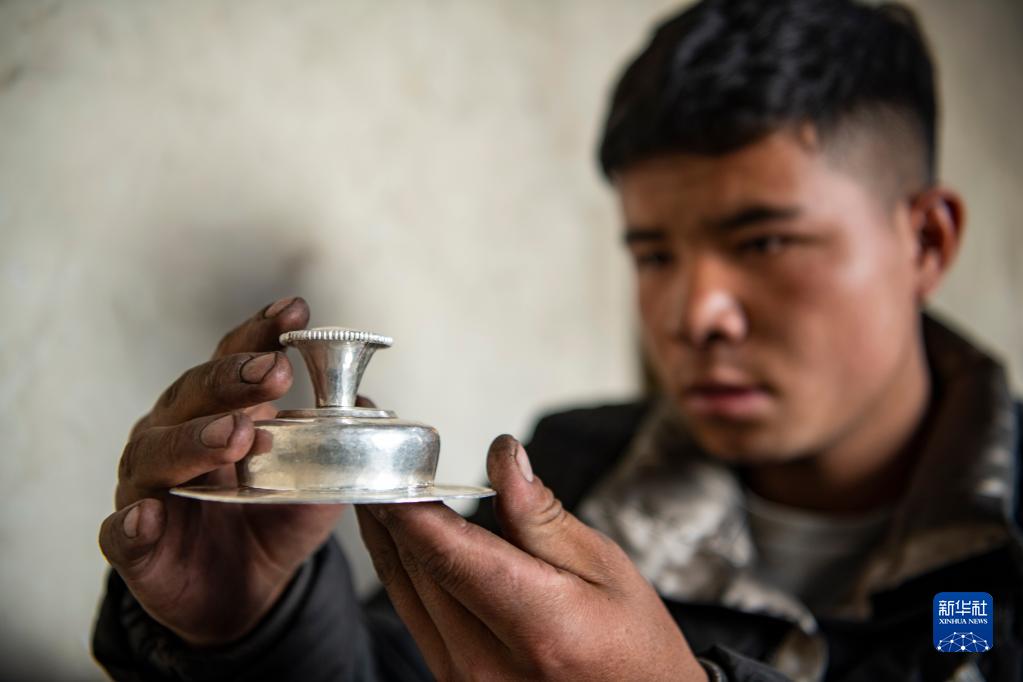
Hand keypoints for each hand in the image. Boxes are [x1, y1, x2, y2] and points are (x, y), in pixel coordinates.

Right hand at [98, 297, 345, 646]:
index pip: (233, 360)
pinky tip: (148, 515)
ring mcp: (148, 489)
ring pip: (156, 454)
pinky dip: (132, 523)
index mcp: (217, 412)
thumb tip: (365, 406)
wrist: (242, 596)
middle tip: (274, 372)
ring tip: (234, 435)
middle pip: (192, 396)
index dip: (260, 333)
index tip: (295, 311)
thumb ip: (336, 448)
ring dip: (194, 439)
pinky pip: (123, 533)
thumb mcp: (314, 484)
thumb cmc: (270, 523)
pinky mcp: (136, 547)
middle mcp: (174, 436)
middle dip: (232, 379)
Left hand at [357, 435, 707, 680]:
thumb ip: (541, 516)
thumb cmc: (634, 646)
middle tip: (381, 462)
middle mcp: (487, 666)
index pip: (448, 555)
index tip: (390, 464)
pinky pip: (415, 617)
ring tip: (383, 489)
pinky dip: (407, 572)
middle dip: (394, 512)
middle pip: (418, 571)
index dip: (409, 506)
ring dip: (390, 539)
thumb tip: (504, 459)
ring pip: (405, 594)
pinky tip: (407, 539)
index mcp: (536, 628)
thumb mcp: (605, 567)